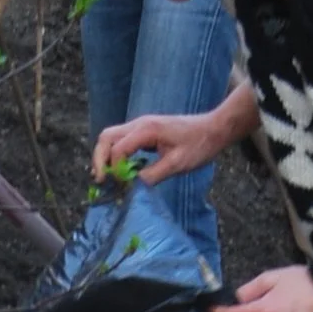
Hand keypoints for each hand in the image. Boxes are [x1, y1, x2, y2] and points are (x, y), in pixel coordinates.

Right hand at [93, 105, 223, 190]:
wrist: (213, 128)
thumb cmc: (199, 145)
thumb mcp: (177, 164)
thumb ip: (152, 175)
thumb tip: (132, 187)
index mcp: (147, 130)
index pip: (118, 149)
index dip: (115, 169)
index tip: (120, 186)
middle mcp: (139, 124)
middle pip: (106, 137)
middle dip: (99, 159)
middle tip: (101, 181)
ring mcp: (140, 125)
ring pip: (110, 137)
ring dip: (104, 156)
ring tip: (106, 177)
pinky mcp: (144, 130)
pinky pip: (121, 140)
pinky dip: (114, 154)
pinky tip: (120, 169)